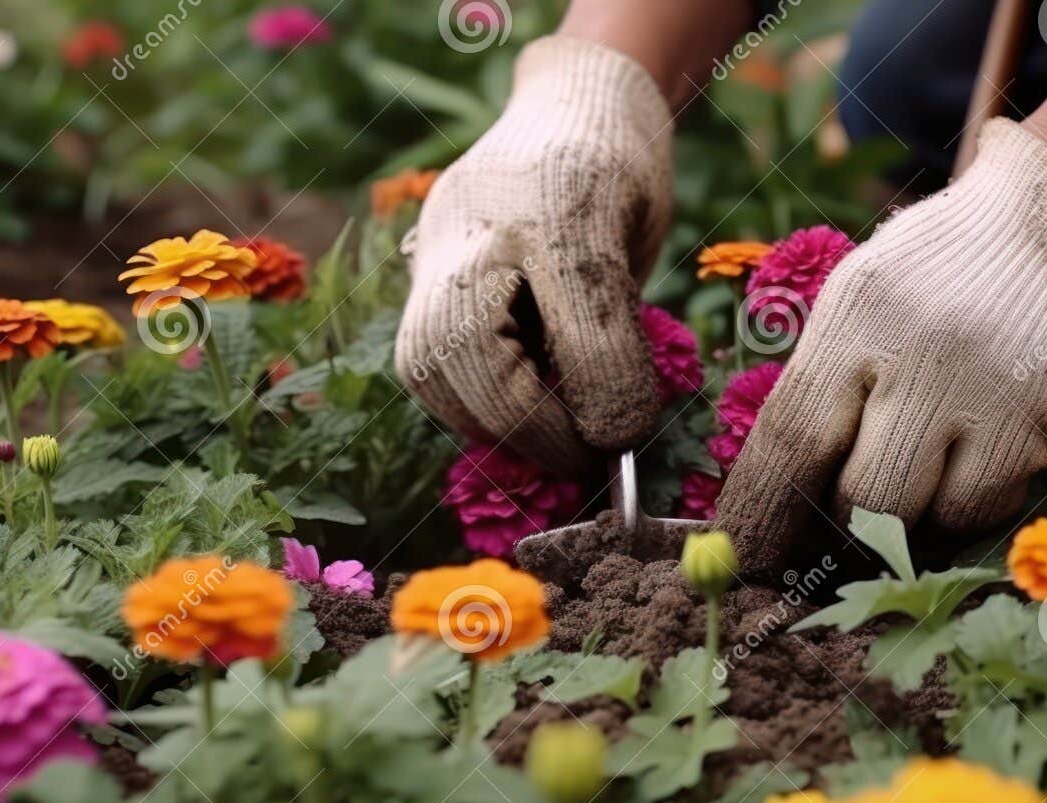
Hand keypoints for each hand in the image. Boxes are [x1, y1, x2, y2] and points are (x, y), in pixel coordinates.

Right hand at [396, 37, 673, 470]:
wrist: (573, 106)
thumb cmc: (607, 169)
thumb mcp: (616, 254)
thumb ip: (605, 347)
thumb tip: (610, 440)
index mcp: (488, 246)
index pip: (495, 375)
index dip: (553, 430)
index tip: (610, 451)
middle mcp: (443, 262)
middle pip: (454, 385)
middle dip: (522, 432)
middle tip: (588, 451)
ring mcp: (429, 270)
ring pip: (441, 382)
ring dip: (499, 419)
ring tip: (562, 419)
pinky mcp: (431, 287)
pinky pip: (444, 365)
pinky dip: (490, 394)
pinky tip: (536, 390)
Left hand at [717, 120, 1046, 571]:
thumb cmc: (937, 269)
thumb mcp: (860, 297)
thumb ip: (820, 385)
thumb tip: (774, 500)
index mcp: (860, 313)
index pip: (791, 438)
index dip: (762, 512)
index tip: (745, 556)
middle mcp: (929, 352)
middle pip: (865, 500)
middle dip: (846, 527)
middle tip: (844, 522)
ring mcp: (1002, 389)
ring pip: (940, 517)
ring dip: (920, 517)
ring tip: (925, 469)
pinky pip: (1001, 501)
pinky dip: (977, 498)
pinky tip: (981, 452)